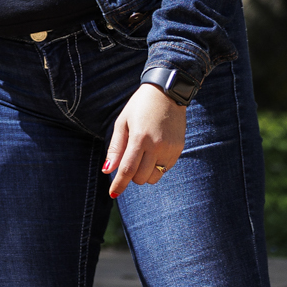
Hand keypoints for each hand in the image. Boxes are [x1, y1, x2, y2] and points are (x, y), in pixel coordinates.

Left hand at [103, 83, 186, 198]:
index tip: (113, 193)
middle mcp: (157, 145)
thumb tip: (107, 169)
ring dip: (145, 174)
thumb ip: (115, 148)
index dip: (119, 184)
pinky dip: (157, 167)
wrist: (168, 92)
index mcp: (139, 138)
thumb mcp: (122, 123)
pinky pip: (165, 169)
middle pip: (140, 177)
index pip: (128, 169)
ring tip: (142, 156)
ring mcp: (170, 148)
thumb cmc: (140, 106)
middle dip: (131, 175)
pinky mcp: (179, 149)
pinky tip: (154, 151)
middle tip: (130, 160)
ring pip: (154, 177)